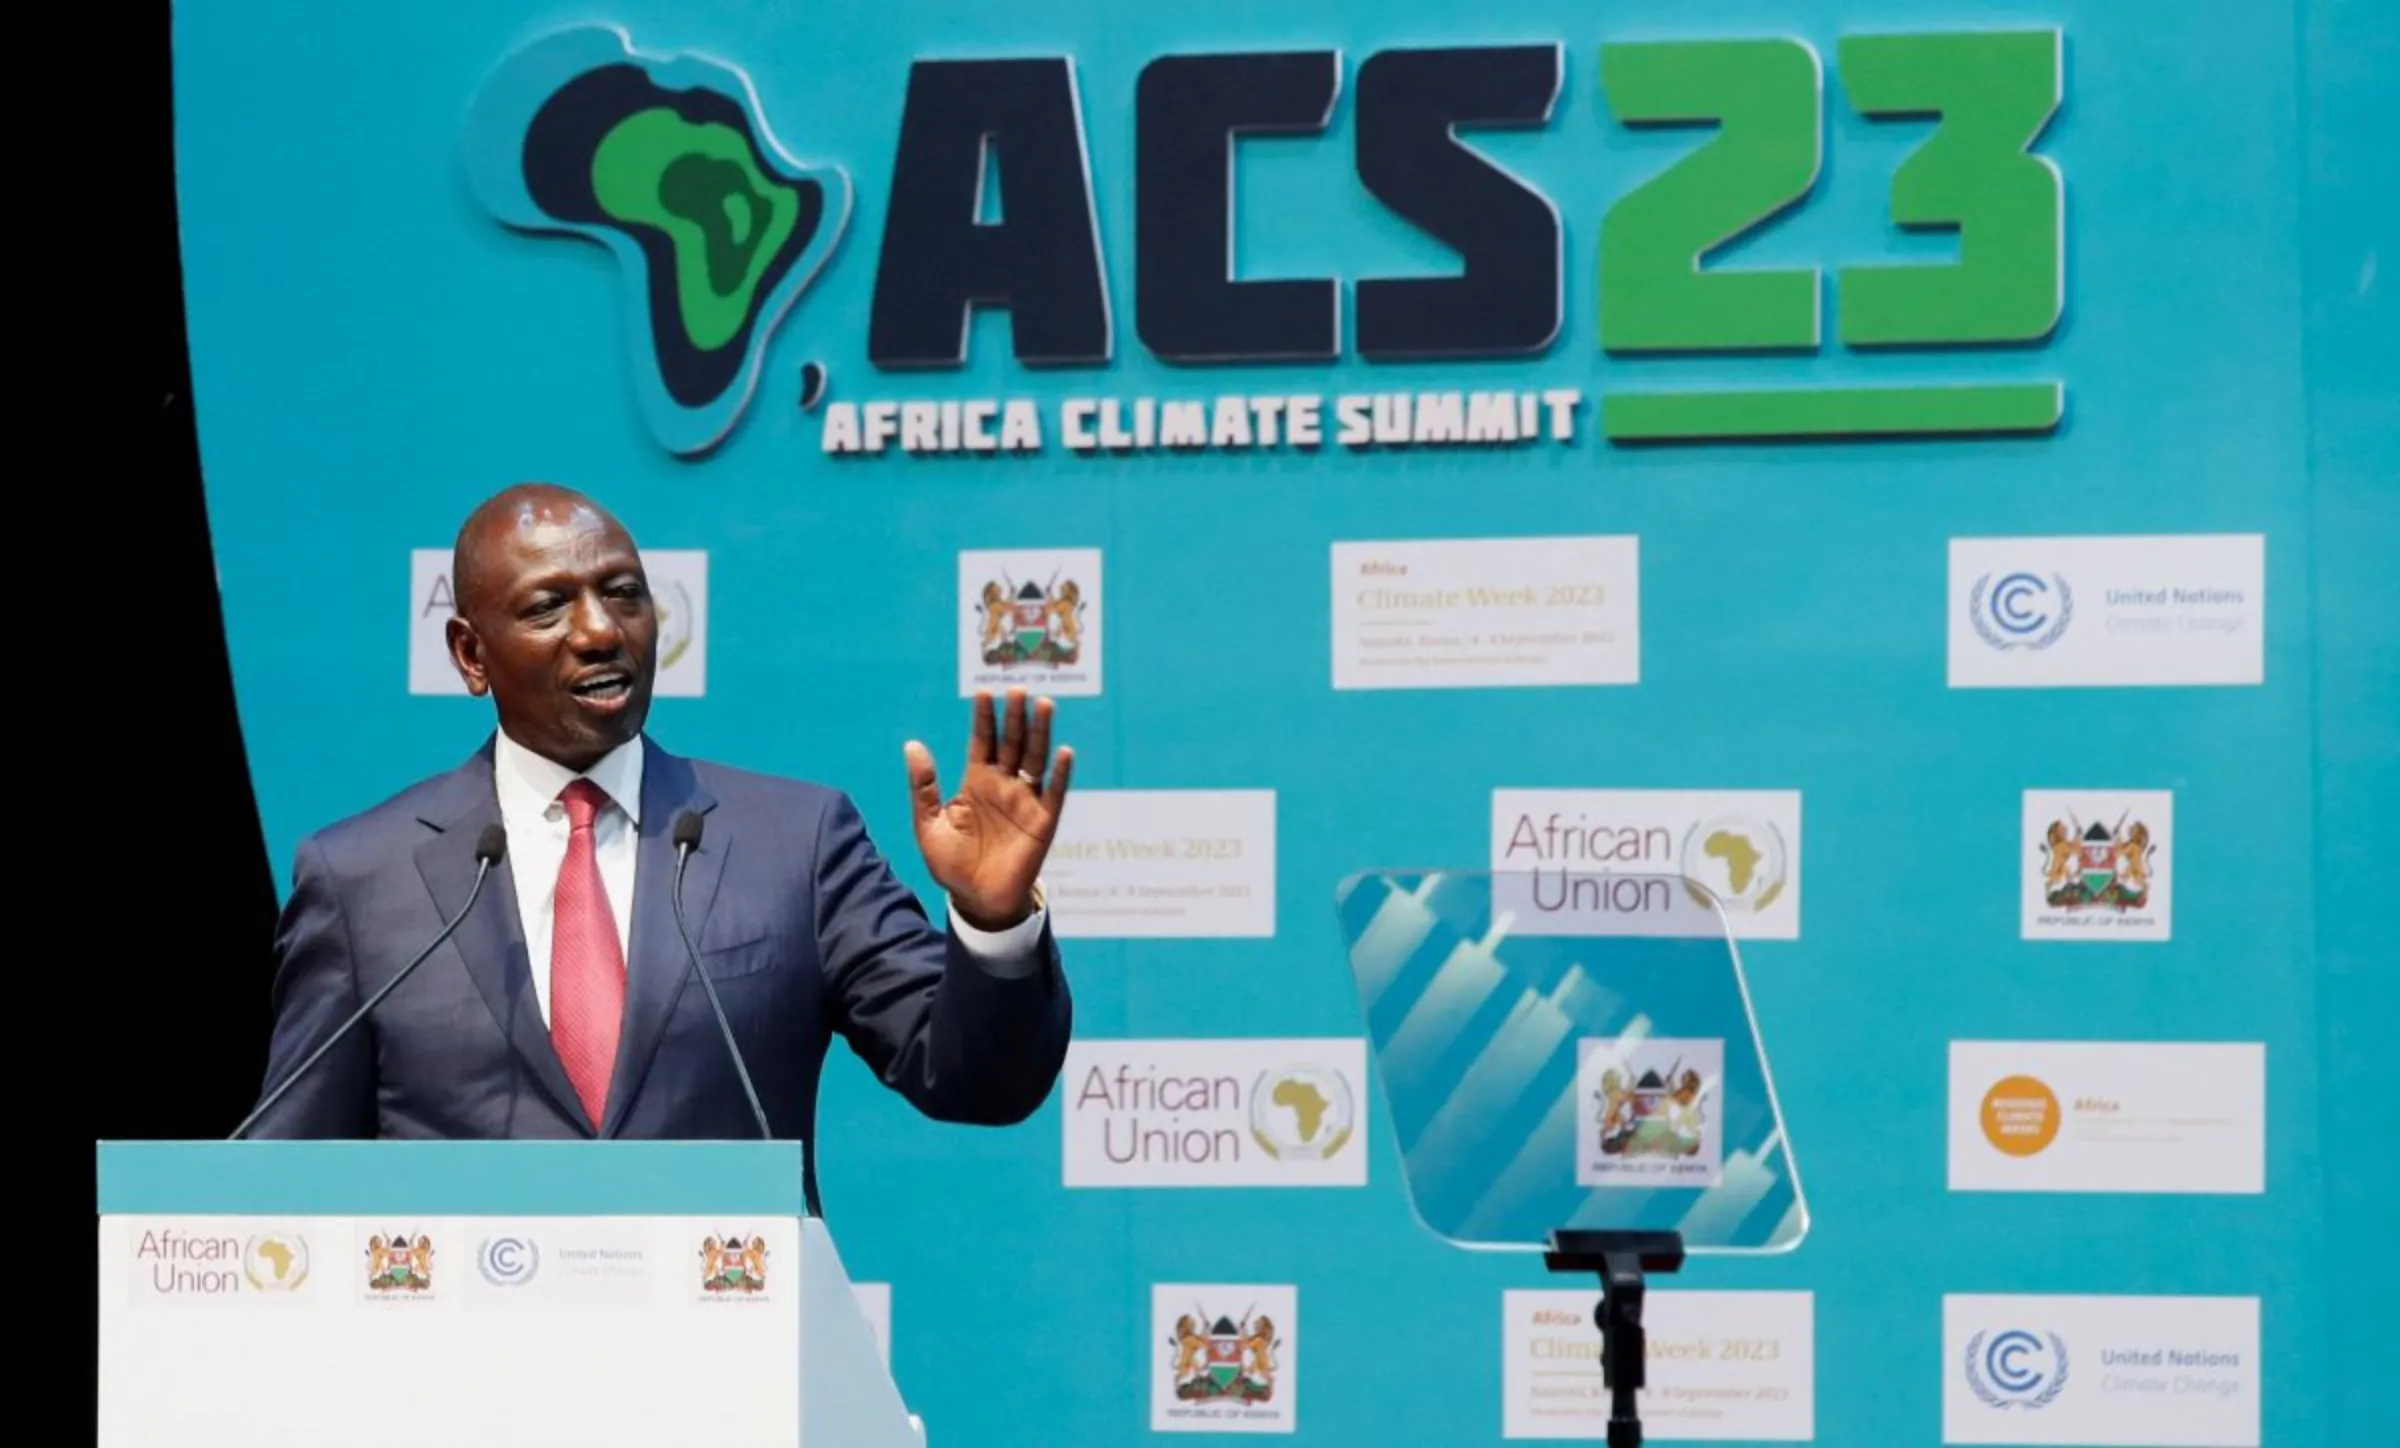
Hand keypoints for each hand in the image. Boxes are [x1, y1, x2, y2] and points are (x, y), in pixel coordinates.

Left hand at [904, 687, 1074, 930]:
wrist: (975, 901)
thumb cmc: (951, 864)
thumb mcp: (928, 824)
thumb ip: (923, 787)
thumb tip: (912, 745)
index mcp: (976, 782)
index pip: (982, 741)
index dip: (984, 718)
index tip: (984, 693)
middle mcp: (1003, 786)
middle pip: (1012, 743)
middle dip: (1014, 717)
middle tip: (1017, 689)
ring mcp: (1025, 802)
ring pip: (1035, 760)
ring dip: (1040, 733)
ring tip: (1043, 705)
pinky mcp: (1043, 822)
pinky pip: (1055, 793)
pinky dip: (1060, 773)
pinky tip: (1064, 752)